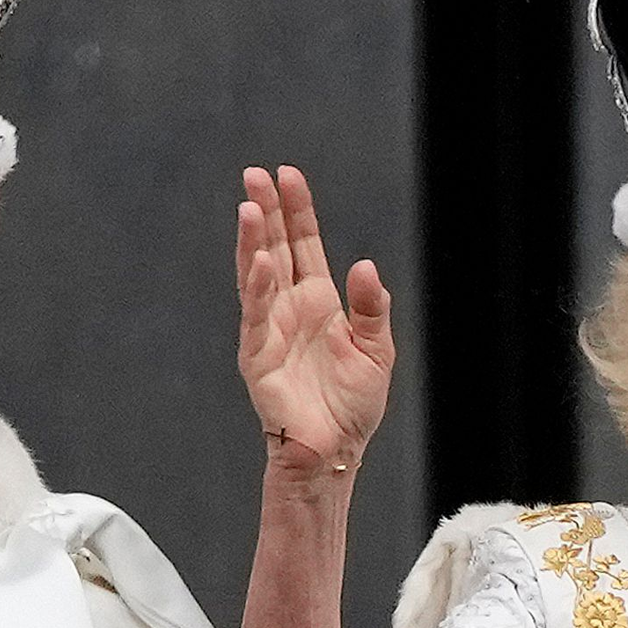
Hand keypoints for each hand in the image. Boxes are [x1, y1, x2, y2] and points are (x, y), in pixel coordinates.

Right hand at [237, 165, 394, 469]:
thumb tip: (364, 265)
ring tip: (250, 207)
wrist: (336, 452)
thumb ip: (371, 308)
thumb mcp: (377, 351)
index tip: (288, 175)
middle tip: (255, 175)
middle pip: (273, 249)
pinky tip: (260, 261)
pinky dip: (258, 289)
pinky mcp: (259, 357)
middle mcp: (290, 309)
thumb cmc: (352, 407)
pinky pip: (256, 317)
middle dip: (265, 211)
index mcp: (319, 302)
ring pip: (257, 275)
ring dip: (252, 241)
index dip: (296, 211)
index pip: (303, 245)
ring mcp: (270, 330)